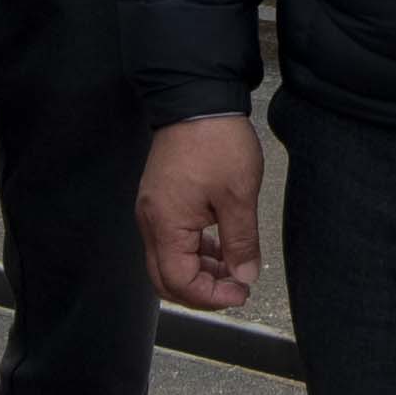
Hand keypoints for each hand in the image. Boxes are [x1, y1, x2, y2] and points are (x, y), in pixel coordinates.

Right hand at [140, 112, 265, 313]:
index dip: (210, 296)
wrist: (197, 97)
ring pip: (169, 260)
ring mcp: (154, 210)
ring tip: (233, 268)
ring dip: (199, 271)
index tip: (239, 293)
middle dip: (201, 290)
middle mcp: (152, 221)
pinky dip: (194, 251)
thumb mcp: (238, 195)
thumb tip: (244, 274)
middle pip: (166, 278)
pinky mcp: (161, 200)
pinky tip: (219, 247)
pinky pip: (172, 239)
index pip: (179, 281)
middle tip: (234, 290)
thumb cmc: (215, 140)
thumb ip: (241, 242)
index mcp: (166, 224)